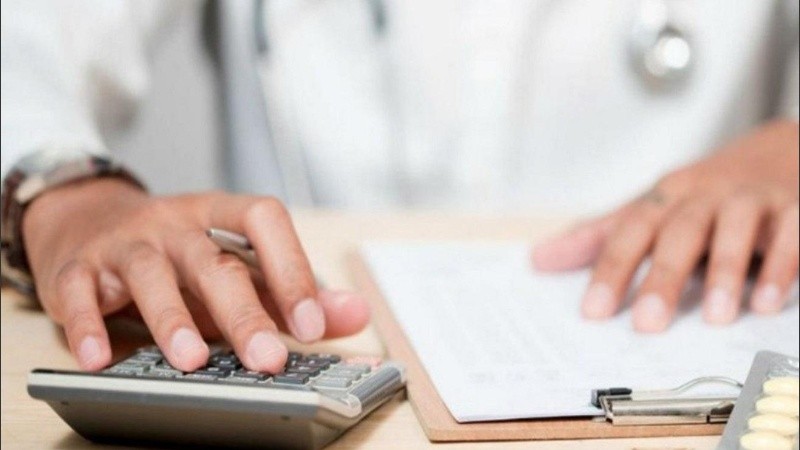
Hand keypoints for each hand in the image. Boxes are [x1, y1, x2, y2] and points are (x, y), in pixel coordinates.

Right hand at [22, 178, 369, 370]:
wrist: (87, 218)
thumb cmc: (176, 251)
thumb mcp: (235, 262)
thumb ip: (292, 290)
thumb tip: (355, 313)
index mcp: (219, 216)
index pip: (264, 220)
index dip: (292, 268)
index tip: (312, 323)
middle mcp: (175, 224)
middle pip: (214, 262)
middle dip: (244, 312)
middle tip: (268, 359)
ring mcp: (126, 243)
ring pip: (149, 273)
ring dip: (171, 318)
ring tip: (190, 360)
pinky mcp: (77, 267)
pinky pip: (79, 292)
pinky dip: (88, 324)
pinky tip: (100, 358)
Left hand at [533, 120, 798, 331]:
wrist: (781, 149)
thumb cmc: (702, 192)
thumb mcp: (649, 208)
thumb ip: (599, 236)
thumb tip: (538, 259)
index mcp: (664, 197)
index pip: (630, 230)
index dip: (610, 268)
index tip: (593, 311)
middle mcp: (705, 194)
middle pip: (679, 232)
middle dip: (662, 276)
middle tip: (648, 324)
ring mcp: (751, 199)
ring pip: (734, 228)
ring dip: (724, 271)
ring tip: (715, 318)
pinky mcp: (795, 208)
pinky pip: (790, 233)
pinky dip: (779, 266)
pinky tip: (765, 303)